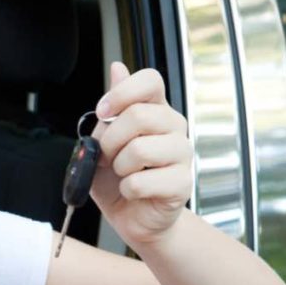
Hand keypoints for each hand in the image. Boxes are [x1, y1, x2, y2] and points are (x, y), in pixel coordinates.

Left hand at [89, 62, 191, 247]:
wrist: (132, 217)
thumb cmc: (118, 178)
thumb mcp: (103, 141)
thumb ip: (111, 109)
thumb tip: (117, 67)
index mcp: (155, 110)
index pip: (150, 80)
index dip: (122, 93)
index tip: (103, 113)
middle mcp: (174, 127)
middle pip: (139, 115)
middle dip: (110, 141)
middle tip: (107, 157)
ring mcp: (182, 155)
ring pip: (140, 149)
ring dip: (118, 167)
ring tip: (123, 174)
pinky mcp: (182, 184)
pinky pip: (140, 181)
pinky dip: (126, 189)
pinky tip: (133, 191)